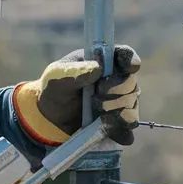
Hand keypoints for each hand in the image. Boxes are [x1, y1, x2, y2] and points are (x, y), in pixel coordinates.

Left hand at [13, 44, 140, 146]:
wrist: (50, 118)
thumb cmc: (55, 90)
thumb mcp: (56, 78)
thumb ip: (74, 72)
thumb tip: (97, 68)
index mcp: (104, 62)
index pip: (126, 56)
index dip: (130, 60)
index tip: (129, 67)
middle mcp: (117, 80)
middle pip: (131, 83)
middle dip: (115, 90)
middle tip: (97, 95)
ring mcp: (120, 102)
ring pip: (132, 105)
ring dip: (115, 110)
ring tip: (95, 111)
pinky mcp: (119, 122)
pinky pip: (129, 126)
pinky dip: (120, 128)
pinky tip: (106, 127)